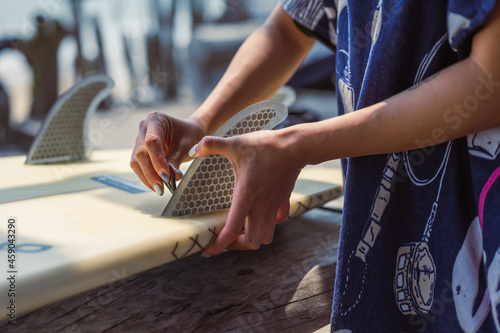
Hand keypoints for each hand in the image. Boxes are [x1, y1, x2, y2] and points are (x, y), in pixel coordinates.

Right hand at [130, 112, 205, 194]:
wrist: (190, 131)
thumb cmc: (190, 135)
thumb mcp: (187, 146)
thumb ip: (176, 160)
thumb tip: (170, 178)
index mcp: (156, 119)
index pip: (152, 142)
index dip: (157, 160)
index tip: (166, 176)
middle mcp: (144, 128)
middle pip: (141, 153)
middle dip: (150, 172)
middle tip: (161, 188)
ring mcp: (139, 138)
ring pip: (136, 161)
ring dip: (146, 177)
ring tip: (159, 189)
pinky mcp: (140, 150)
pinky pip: (139, 165)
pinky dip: (146, 176)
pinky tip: (156, 185)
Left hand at [190, 130, 305, 255]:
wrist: (295, 146)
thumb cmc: (266, 146)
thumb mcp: (235, 143)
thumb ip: (211, 145)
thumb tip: (193, 149)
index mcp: (246, 196)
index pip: (231, 231)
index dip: (218, 246)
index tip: (207, 251)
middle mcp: (261, 206)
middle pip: (252, 242)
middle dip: (237, 245)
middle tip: (225, 239)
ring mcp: (274, 205)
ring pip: (267, 235)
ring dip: (254, 237)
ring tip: (242, 231)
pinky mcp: (283, 199)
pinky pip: (278, 219)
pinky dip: (270, 223)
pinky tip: (262, 215)